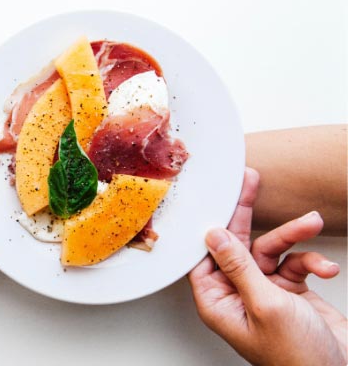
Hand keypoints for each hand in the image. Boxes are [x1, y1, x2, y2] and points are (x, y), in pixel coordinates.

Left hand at [188, 168, 346, 364]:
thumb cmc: (297, 358)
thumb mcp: (265, 305)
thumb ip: (240, 267)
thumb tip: (213, 236)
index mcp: (217, 301)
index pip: (204, 255)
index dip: (210, 226)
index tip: (216, 197)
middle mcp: (236, 293)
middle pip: (235, 244)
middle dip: (245, 214)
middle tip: (249, 182)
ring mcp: (263, 291)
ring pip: (270, 249)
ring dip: (294, 237)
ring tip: (312, 222)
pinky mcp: (289, 290)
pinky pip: (295, 263)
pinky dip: (311, 261)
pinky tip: (326, 269)